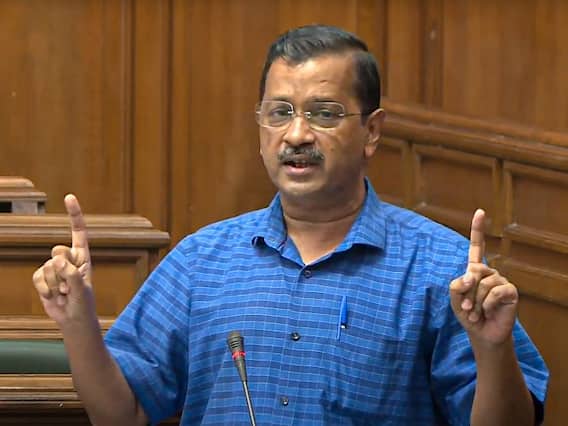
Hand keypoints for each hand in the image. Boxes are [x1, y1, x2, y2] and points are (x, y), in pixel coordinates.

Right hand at [32, 194, 95, 327]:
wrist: (72, 320)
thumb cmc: (84, 304)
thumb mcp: (83, 290)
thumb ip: (72, 274)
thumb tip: (57, 261)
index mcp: (83, 257)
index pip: (79, 232)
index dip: (74, 215)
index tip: (69, 197)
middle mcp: (69, 259)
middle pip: (57, 251)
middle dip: (62, 270)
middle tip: (71, 286)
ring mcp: (54, 269)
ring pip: (46, 267)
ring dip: (55, 284)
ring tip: (65, 293)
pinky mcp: (43, 278)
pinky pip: (37, 277)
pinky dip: (44, 289)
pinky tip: (53, 296)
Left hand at [449, 209, 517, 346]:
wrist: (482, 334)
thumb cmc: (468, 315)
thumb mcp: (455, 299)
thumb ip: (457, 284)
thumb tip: (470, 275)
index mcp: (475, 270)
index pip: (477, 247)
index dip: (478, 229)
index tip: (481, 211)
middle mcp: (489, 272)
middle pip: (473, 271)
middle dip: (466, 292)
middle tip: (466, 309)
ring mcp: (501, 280)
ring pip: (482, 284)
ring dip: (475, 302)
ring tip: (476, 314)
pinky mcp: (510, 291)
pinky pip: (495, 292)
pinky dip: (486, 305)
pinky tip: (488, 313)